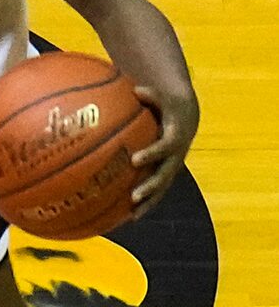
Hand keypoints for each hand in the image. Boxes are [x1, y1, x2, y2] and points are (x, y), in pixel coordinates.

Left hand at [126, 84, 196, 214]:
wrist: (184, 117)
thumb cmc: (165, 105)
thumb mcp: (162, 96)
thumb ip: (151, 95)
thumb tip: (136, 89)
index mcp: (174, 138)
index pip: (165, 148)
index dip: (152, 154)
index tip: (135, 160)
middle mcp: (175, 157)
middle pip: (164, 175)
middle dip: (150, 187)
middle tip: (134, 196)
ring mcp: (170, 168)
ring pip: (161, 189)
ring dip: (147, 203)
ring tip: (131, 216)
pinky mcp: (164, 175)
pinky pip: (154, 192)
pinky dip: (141, 204)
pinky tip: (122, 216)